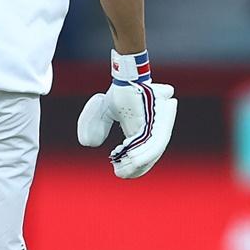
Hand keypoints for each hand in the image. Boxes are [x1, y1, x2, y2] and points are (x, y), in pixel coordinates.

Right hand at [77, 50, 176, 178]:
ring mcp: (158, 128)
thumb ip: (96, 127)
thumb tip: (90, 144)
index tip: (115, 168)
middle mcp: (154, 133)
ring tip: (122, 170)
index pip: (142, 157)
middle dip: (133, 169)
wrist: (128, 78)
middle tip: (119, 172)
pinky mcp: (159, 123)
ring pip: (152, 154)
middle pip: (148, 159)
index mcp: (143, 133)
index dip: (130, 167)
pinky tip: (132, 160)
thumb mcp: (103, 112)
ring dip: (137, 165)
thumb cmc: (119, 93)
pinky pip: (156, 144)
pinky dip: (145, 154)